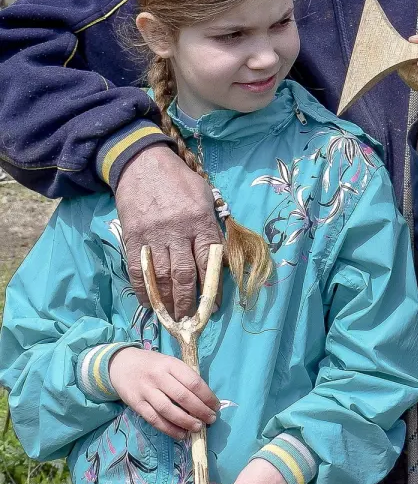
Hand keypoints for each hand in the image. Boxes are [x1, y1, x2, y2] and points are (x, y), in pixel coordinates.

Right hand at [108, 346, 219, 438]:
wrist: (121, 364)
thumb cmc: (153, 365)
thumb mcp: (170, 363)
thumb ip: (184, 377)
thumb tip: (204, 398)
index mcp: (171, 364)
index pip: (193, 382)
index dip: (207, 396)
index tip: (216, 406)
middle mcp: (158, 377)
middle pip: (183, 397)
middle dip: (200, 410)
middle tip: (211, 419)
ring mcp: (146, 391)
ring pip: (168, 410)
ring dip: (185, 421)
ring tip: (198, 428)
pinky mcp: (136, 404)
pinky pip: (154, 419)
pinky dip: (168, 429)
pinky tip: (180, 434)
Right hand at [115, 144, 221, 318]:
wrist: (142, 164)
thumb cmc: (180, 182)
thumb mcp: (205, 197)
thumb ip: (211, 226)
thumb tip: (220, 257)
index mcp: (200, 221)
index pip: (209, 262)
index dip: (212, 288)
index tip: (214, 307)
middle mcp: (177, 231)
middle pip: (185, 274)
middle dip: (189, 301)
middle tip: (191, 319)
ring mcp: (153, 236)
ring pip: (161, 277)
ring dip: (167, 301)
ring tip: (172, 317)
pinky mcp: (132, 238)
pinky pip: (137, 271)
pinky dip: (143, 291)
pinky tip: (149, 303)